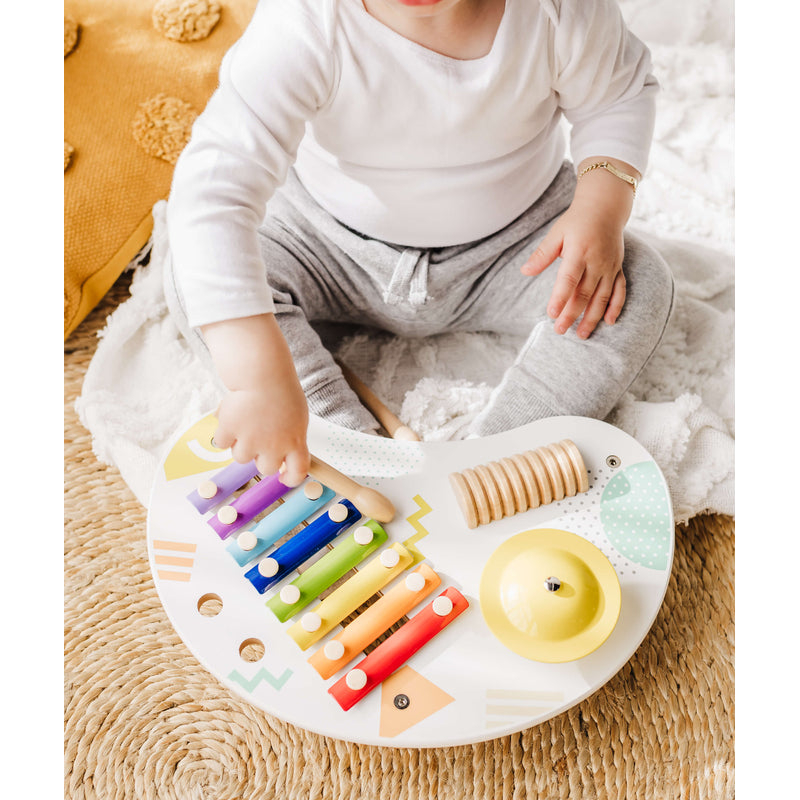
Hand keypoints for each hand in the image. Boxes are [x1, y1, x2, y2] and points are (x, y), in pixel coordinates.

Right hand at [202, 314, 309, 484]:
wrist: (262, 373)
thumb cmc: (280, 393)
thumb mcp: (297, 417)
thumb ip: (291, 439)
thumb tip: (283, 462)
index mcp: (295, 441)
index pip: (298, 473)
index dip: (290, 478)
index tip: (283, 476)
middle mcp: (274, 446)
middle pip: (265, 469)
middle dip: (261, 457)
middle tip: (260, 438)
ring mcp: (251, 440)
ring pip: (241, 458)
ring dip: (241, 444)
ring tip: (247, 421)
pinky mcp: (230, 431)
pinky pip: (222, 443)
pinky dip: (225, 432)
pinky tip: (233, 416)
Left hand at [521, 158, 637, 338]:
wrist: (606, 207)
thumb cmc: (577, 221)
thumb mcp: (557, 233)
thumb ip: (542, 254)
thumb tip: (524, 271)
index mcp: (579, 252)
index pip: (569, 279)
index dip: (560, 298)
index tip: (551, 314)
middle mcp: (597, 262)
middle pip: (584, 293)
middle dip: (572, 314)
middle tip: (559, 330)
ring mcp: (609, 267)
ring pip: (602, 297)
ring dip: (592, 317)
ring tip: (581, 335)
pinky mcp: (617, 269)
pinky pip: (619, 291)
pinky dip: (616, 307)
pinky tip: (609, 322)